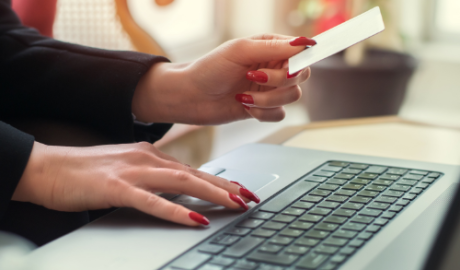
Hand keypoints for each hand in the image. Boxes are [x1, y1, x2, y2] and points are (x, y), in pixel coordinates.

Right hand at [13, 142, 259, 225]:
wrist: (48, 167)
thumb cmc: (87, 172)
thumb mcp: (128, 171)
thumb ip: (153, 179)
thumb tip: (179, 192)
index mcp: (151, 155)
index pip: (194, 169)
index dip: (221, 181)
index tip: (242, 191)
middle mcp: (148, 159)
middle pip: (196, 173)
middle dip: (227, 187)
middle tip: (251, 198)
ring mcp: (133, 171)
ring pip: (182, 181)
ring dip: (212, 194)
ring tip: (236, 205)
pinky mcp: (116, 187)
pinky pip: (152, 201)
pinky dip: (176, 211)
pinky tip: (195, 219)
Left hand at [132, 35, 315, 123]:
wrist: (191, 97)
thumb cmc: (210, 69)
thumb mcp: (239, 51)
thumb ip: (273, 47)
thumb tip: (304, 43)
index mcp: (270, 48)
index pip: (300, 52)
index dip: (304, 58)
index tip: (305, 63)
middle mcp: (273, 67)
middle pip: (300, 76)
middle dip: (279, 81)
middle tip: (255, 78)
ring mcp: (269, 89)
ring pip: (292, 97)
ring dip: (268, 99)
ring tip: (244, 95)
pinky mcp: (263, 108)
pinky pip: (279, 114)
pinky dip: (263, 113)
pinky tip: (245, 106)